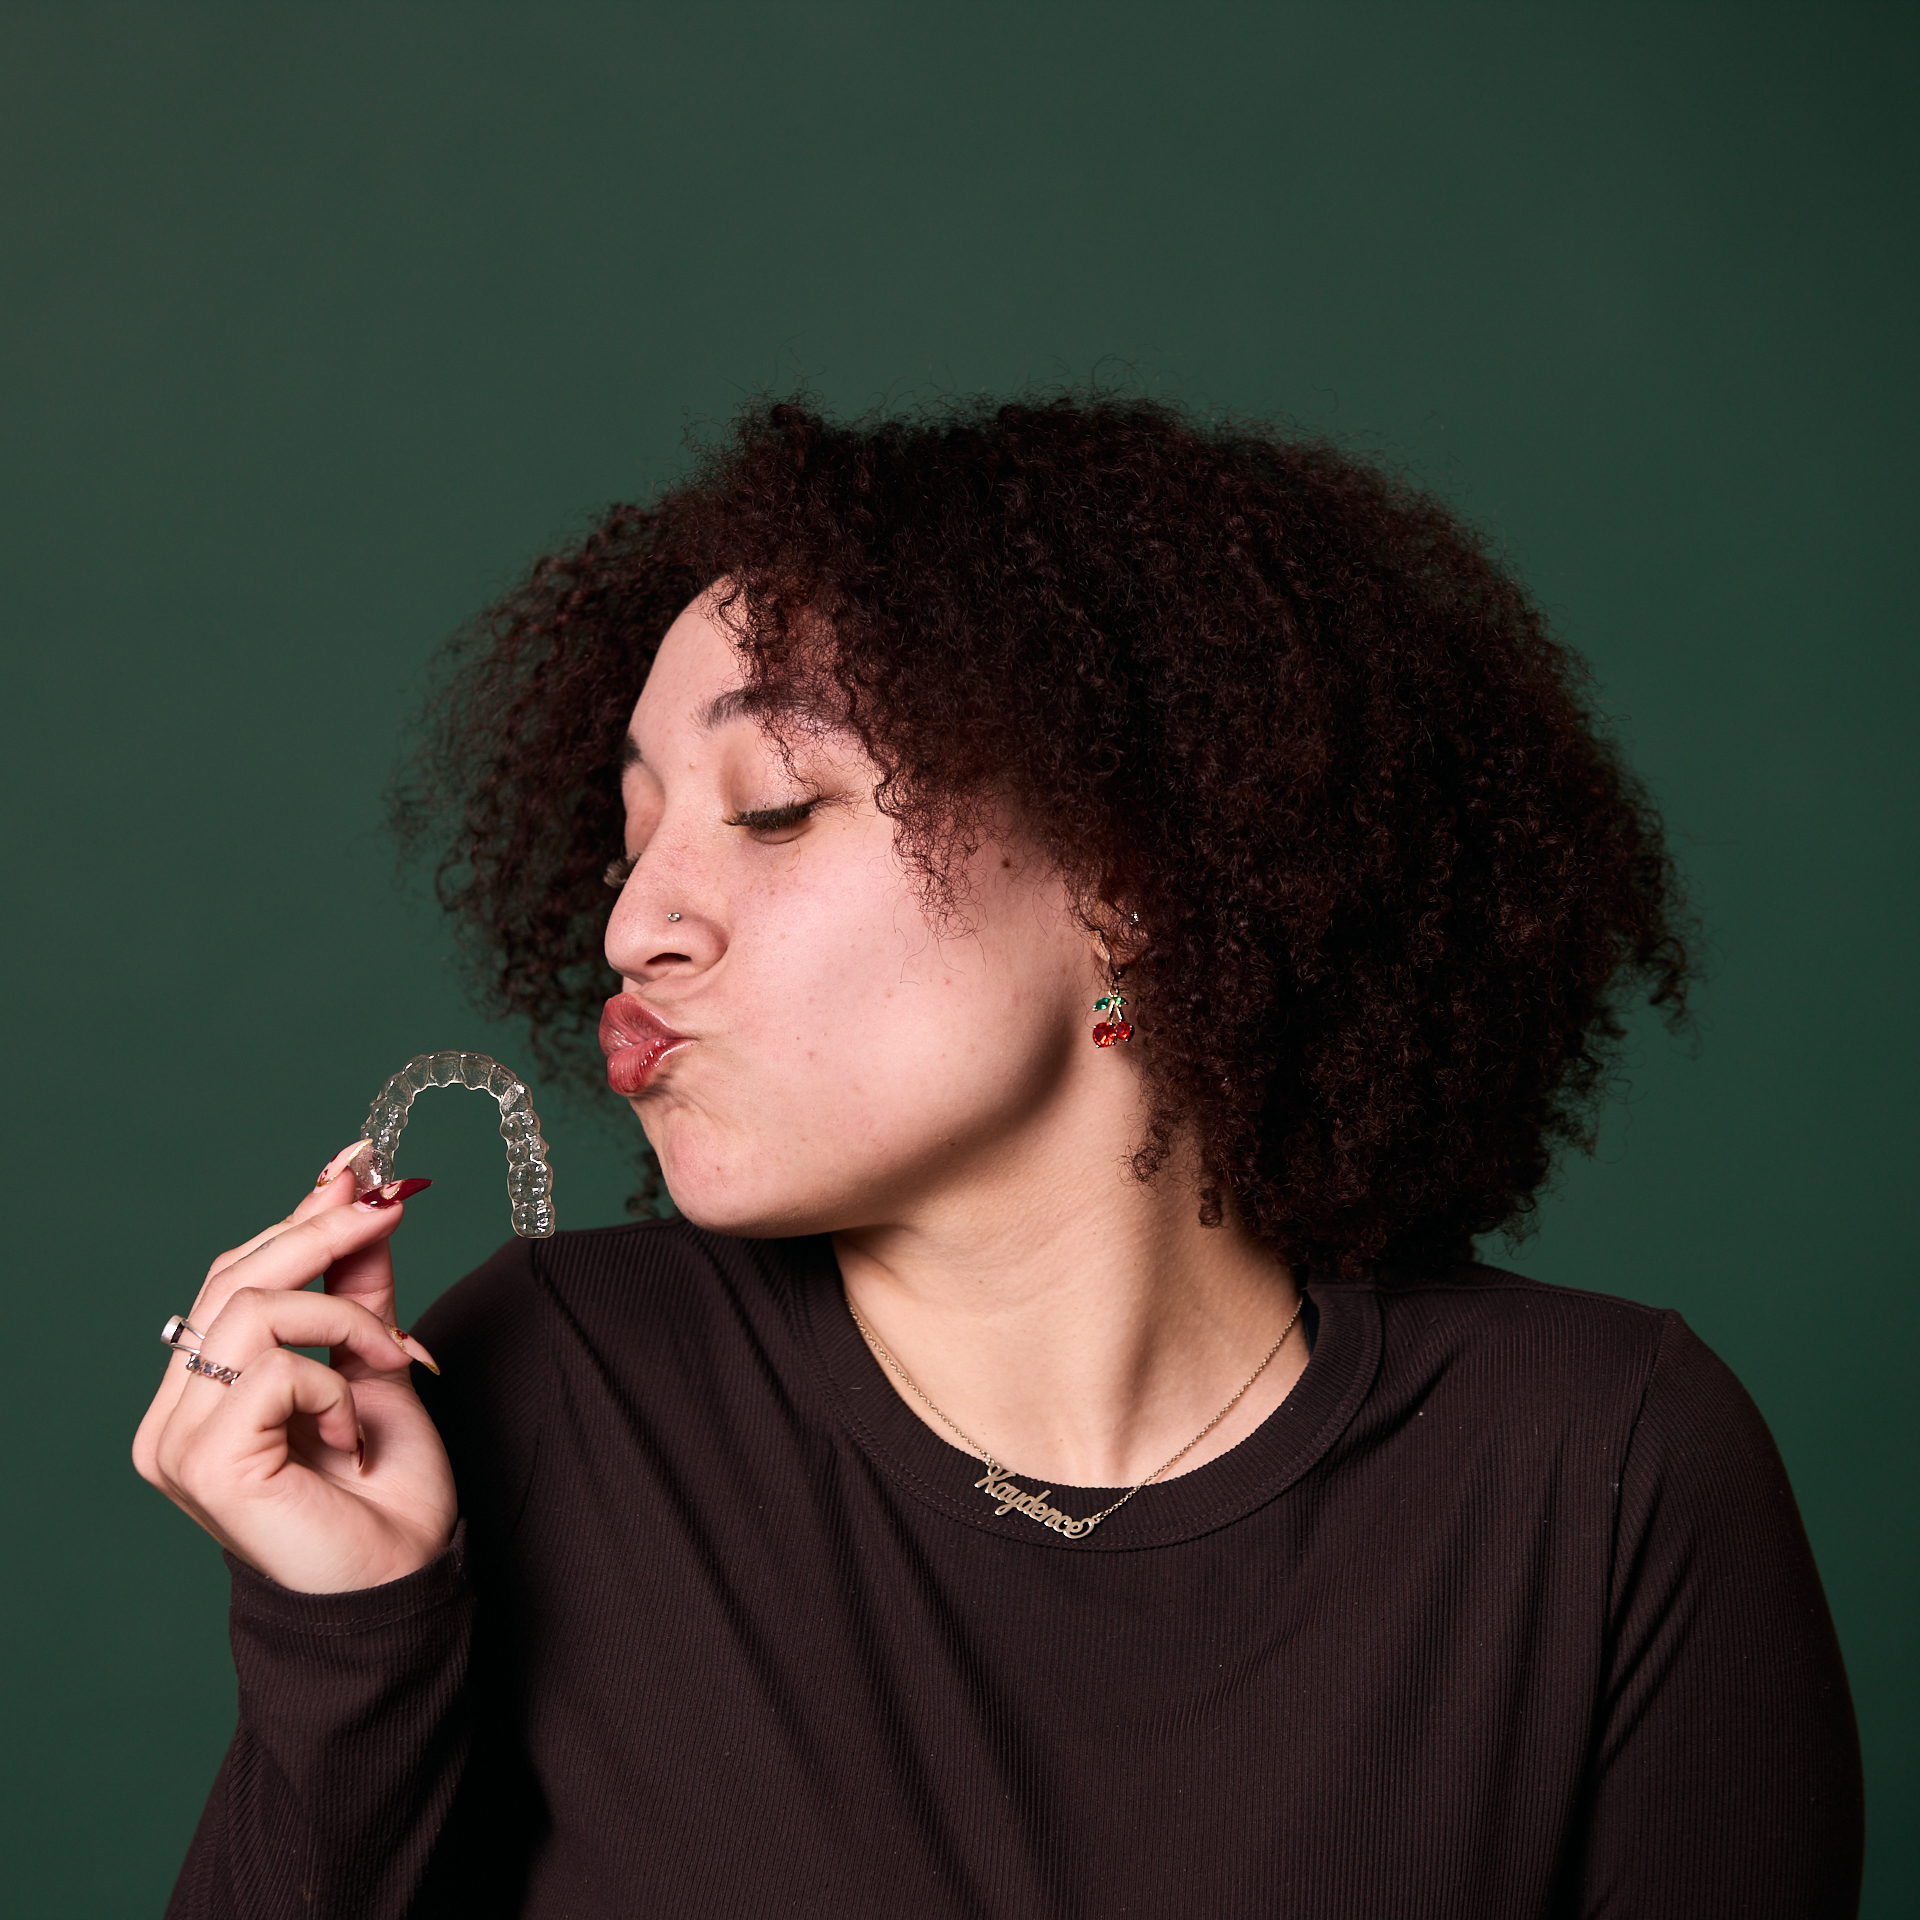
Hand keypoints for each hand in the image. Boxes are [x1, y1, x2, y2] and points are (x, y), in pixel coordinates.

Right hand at [132, 1143, 457, 1593]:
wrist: (402, 1583)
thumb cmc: (385, 1492)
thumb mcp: (377, 1365)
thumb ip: (360, 1291)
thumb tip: (367, 1198)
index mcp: (204, 1393)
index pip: (235, 1280)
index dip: (296, 1218)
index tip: (357, 1166)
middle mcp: (174, 1415)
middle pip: (235, 1279)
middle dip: (321, 1231)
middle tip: (388, 1202)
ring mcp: (177, 1441)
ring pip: (253, 1308)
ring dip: (344, 1319)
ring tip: (393, 1358)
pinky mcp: (202, 1462)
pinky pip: (272, 1369)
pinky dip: (333, 1384)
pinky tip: (352, 1431)